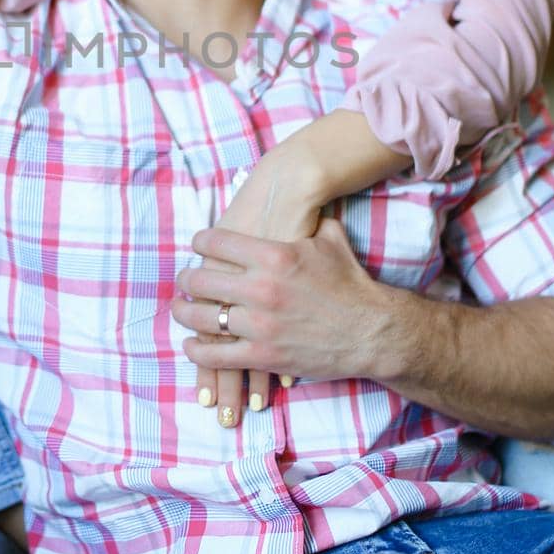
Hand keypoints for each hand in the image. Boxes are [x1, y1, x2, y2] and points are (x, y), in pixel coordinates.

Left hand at [173, 216, 392, 388]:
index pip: (218, 242)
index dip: (201, 242)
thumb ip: (307, 219)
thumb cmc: (351, 283)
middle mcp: (262, 288)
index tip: (196, 244)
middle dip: (187, 279)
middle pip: (203, 280)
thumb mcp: (329, 239)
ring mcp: (261, 325)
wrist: (373, 331)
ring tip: (179, 309)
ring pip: (203, 319)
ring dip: (185, 313)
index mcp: (274, 255)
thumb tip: (302, 197)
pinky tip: (191, 344)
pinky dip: (199, 351)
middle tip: (183, 280)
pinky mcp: (264, 356)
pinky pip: (218, 355)